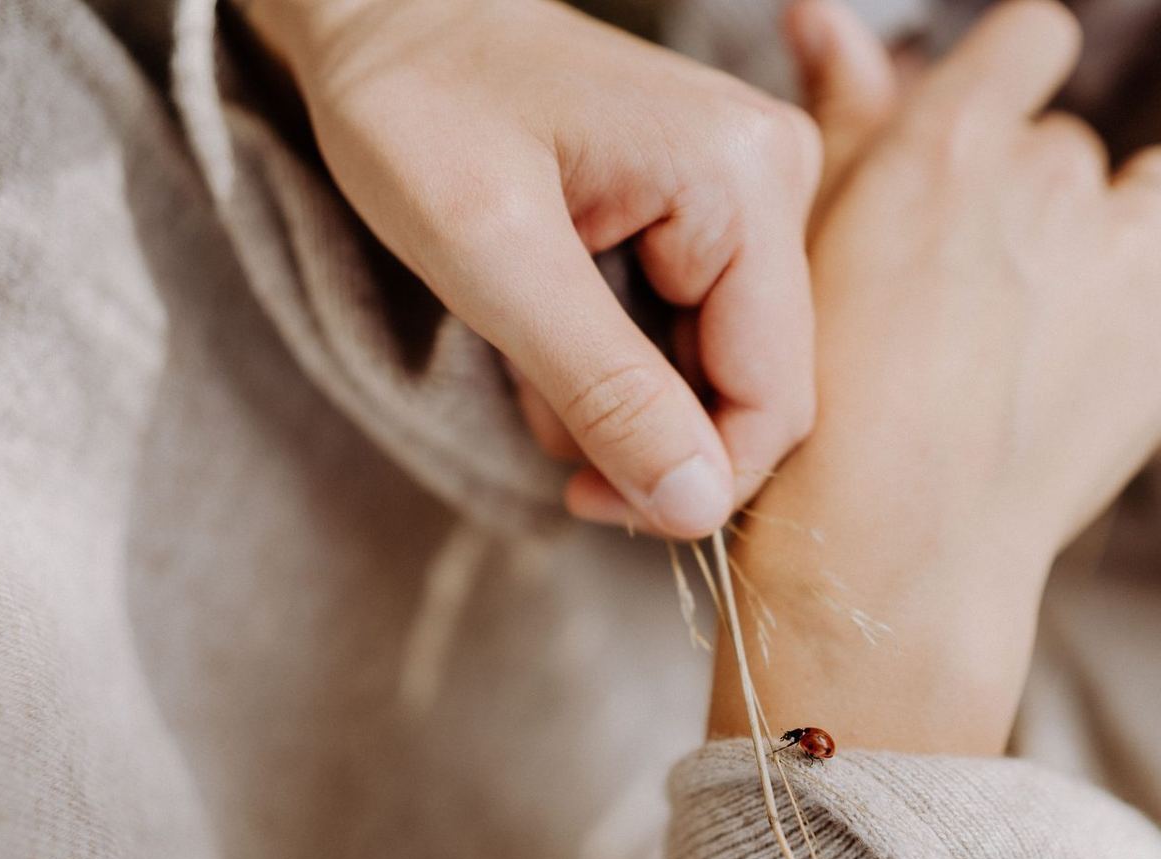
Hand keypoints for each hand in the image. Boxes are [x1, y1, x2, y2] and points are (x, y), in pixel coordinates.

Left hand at [245, 0, 821, 536]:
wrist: (386, 17)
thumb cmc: (416, 108)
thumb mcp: (493, 259)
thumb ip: (605, 388)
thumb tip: (699, 507)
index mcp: (745, 177)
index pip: (774, 395)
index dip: (692, 479)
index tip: (585, 501)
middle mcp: (774, 175)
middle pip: (752, 383)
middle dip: (644, 428)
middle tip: (537, 414)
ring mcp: (749, 186)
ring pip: (716, 363)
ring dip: (619, 394)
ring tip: (526, 349)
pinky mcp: (714, 201)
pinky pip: (691, 323)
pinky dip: (615, 354)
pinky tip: (549, 321)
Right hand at [710, 0, 1160, 753]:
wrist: (885, 554)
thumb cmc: (818, 414)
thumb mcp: (807, 249)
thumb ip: (840, 116)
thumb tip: (820, 12)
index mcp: (949, 144)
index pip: (1030, 41)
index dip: (1011, 86)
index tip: (983, 146)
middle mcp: (1048, 180)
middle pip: (1070, 144)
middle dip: (1032, 199)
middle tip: (978, 290)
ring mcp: (1125, 260)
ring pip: (1157, 189)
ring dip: (1120, 230)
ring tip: (1057, 314)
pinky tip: (1148, 315)